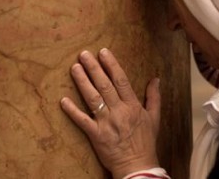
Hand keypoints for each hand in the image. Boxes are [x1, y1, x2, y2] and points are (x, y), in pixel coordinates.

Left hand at [60, 49, 160, 178]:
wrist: (138, 165)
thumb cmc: (145, 141)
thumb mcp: (154, 118)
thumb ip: (154, 97)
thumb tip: (156, 78)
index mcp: (133, 106)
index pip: (121, 81)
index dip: (111, 65)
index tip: (103, 52)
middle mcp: (119, 111)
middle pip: (105, 85)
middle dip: (93, 68)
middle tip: (83, 54)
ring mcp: (106, 123)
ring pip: (93, 98)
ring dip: (83, 82)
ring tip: (75, 68)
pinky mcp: (96, 135)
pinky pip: (82, 121)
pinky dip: (72, 111)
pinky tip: (63, 100)